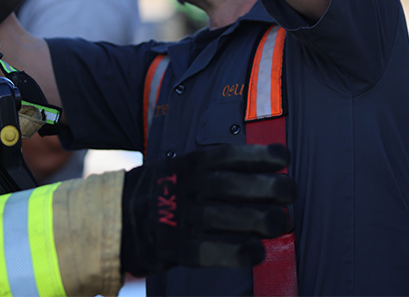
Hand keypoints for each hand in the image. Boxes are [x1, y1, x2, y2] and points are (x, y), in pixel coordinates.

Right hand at [120, 143, 295, 275]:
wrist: (117, 220)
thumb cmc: (165, 194)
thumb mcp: (180, 169)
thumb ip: (213, 170)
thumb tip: (266, 172)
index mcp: (186, 165)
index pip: (224, 156)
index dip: (256, 155)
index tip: (284, 156)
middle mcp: (182, 188)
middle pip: (228, 185)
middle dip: (265, 186)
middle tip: (290, 190)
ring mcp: (178, 218)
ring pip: (222, 217)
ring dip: (257, 219)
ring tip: (281, 222)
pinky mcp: (175, 247)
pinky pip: (209, 251)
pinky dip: (235, 252)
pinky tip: (256, 252)